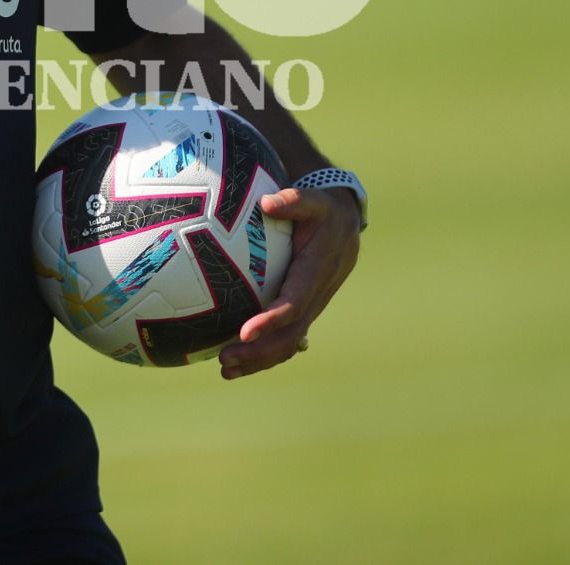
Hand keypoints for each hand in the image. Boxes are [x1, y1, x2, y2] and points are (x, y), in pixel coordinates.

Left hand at [219, 185, 360, 379]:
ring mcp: (311, 306)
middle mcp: (315, 295)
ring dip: (260, 359)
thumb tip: (267, 204)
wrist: (343, 223)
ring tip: (226, 370)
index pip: (294, 303)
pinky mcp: (303, 309)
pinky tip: (237, 363)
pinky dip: (266, 353)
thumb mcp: (313, 201)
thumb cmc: (322, 210)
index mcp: (315, 272)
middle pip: (290, 334)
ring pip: (289, 343)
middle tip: (226, 360)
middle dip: (260, 351)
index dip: (271, 320)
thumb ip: (293, 201)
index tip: (244, 332)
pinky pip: (287, 338)